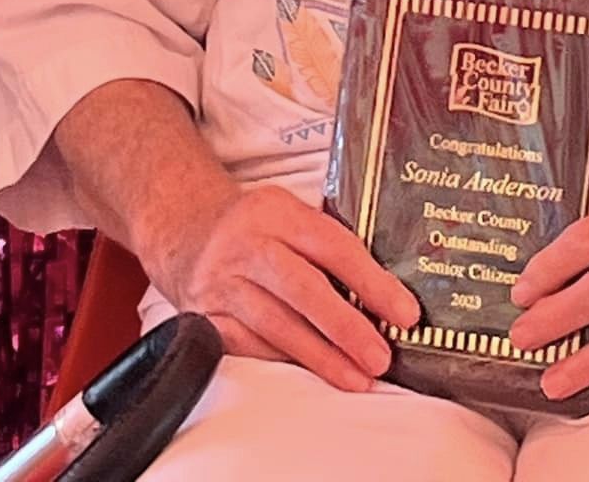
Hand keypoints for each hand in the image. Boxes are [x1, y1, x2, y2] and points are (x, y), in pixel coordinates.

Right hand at [148, 180, 421, 393]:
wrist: (184, 232)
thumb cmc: (253, 228)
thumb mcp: (286, 214)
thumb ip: (327, 242)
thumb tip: (389, 293)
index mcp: (275, 210)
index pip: (330, 244)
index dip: (371, 281)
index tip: (405, 313)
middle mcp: (245, 243)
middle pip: (300, 287)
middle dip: (345, 326)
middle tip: (380, 357)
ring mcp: (220, 283)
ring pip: (274, 325)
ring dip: (320, 357)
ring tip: (357, 379)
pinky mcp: (204, 318)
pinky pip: (248, 346)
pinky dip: (283, 364)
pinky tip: (310, 378)